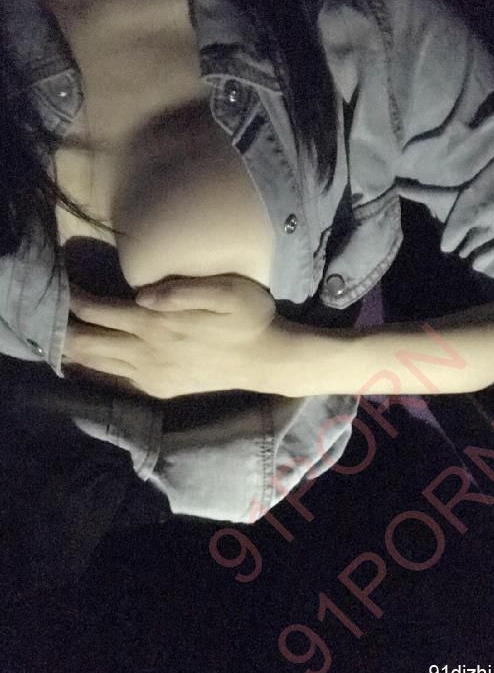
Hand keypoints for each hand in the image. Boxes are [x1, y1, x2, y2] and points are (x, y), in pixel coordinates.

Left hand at [63, 275, 294, 398]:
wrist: (267, 361)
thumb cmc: (250, 317)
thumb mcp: (229, 291)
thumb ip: (184, 291)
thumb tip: (142, 295)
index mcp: (157, 324)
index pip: (98, 310)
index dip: (72, 298)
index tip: (57, 283)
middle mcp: (147, 352)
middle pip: (87, 341)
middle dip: (62, 326)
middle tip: (47, 310)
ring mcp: (151, 375)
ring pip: (96, 363)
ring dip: (72, 349)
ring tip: (56, 333)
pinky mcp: (159, 388)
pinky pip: (114, 381)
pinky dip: (93, 369)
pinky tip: (82, 362)